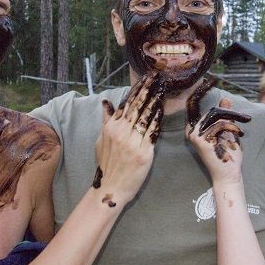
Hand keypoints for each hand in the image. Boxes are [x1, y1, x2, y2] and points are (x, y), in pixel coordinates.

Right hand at [93, 74, 163, 206]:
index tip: (144, 79)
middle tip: (156, 76)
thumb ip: (106, 120)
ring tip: (162, 88)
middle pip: (137, 106)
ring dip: (155, 100)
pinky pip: (153, 131)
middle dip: (147, 89)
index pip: (125, 103)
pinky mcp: (144, 152)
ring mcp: (132, 142)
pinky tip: (163, 109)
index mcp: (111, 127)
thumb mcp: (101, 140)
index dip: (136, 90)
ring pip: (146, 115)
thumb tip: (106, 102)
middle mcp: (121, 132)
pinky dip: (158, 118)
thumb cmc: (107, 165)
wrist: (112, 187)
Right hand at [186, 97, 250, 185]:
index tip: (231, 104)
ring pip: (217, 117)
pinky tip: (238, 136)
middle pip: (213, 112)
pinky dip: (231, 128)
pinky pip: (219, 124)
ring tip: (240, 133)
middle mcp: (192, 131)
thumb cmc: (229, 156)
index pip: (210, 111)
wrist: (228, 174)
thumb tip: (225, 99)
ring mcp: (195, 135)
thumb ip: (225, 116)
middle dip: (230, 114)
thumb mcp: (228, 132)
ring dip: (233, 123)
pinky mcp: (200, 139)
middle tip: (245, 118)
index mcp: (196, 129)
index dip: (221, 107)